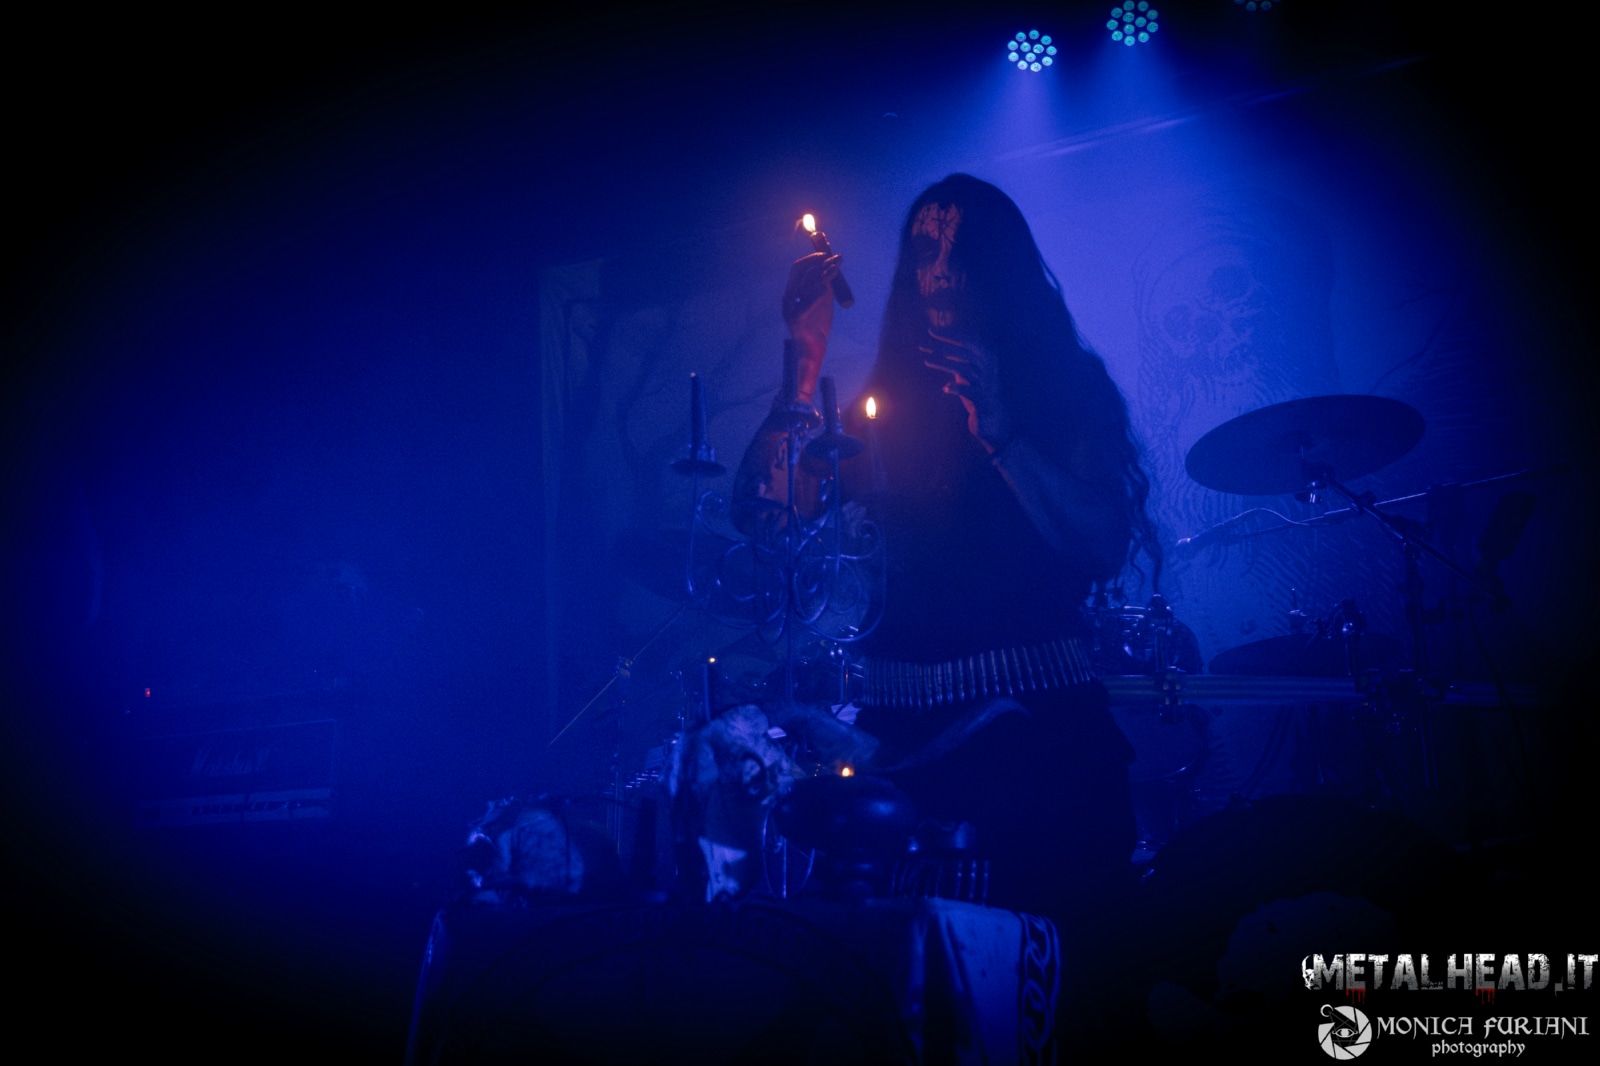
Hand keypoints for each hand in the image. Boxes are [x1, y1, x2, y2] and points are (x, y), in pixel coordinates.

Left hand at [782, 252, 839, 399]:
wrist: (808, 342)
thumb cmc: (808, 356)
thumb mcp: (806, 367)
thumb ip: (804, 378)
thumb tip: (802, 398)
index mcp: (791, 317)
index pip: (799, 305)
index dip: (810, 298)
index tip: (823, 292)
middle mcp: (791, 300)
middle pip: (801, 282)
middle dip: (815, 273)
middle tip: (830, 267)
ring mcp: (799, 290)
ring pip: (808, 272)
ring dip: (822, 265)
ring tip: (838, 260)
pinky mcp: (809, 285)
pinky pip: (816, 271)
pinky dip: (827, 266)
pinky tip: (838, 261)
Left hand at [922, 330, 1011, 452]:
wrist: (996, 421)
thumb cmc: (980, 395)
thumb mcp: (969, 375)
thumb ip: (959, 361)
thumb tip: (942, 347)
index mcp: (987, 358)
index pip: (968, 340)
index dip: (950, 334)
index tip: (932, 330)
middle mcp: (989, 368)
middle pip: (964, 351)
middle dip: (942, 346)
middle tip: (923, 344)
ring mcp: (987, 383)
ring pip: (964, 368)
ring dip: (944, 362)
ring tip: (927, 360)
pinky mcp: (983, 400)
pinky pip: (969, 391)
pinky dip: (956, 388)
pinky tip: (945, 388)